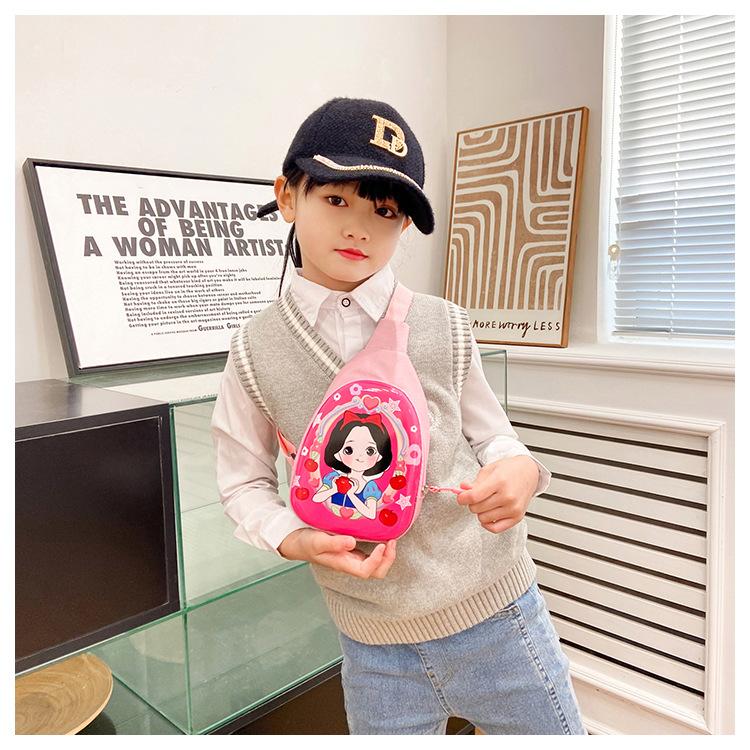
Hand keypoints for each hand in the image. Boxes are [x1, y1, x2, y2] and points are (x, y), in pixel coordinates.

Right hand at [277, 528, 396, 578]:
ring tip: (390, 538)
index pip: (366, 571)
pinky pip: (370, 553)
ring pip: (375, 564)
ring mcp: (352, 557)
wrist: (297, 542)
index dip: (377, 561)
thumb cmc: (306, 543)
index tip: (382, 545)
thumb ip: (334, 543)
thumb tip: (352, 543)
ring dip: (386, 554)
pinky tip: (380, 533)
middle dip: (387, 560)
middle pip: (375, 572)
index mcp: (343, 564)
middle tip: (392, 542)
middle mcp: (350, 563)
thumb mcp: (318, 541)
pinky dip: (379, 547)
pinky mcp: (351, 550)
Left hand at [456, 455, 539, 533]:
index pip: (473, 496)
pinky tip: (488, 514)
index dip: (462, 498)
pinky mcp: (517, 517)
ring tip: (486, 502)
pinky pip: (495, 529)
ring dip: (480, 512)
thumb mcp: (489, 470)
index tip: (461, 497)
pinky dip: (488, 524)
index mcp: (499, 481)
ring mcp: (513, 508)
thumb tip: (461, 491)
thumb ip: (474, 483)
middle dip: (472, 503)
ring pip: (483, 519)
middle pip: (476, 508)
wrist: (529, 472)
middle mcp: (508, 496)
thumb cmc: (509, 470)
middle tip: (477, 496)